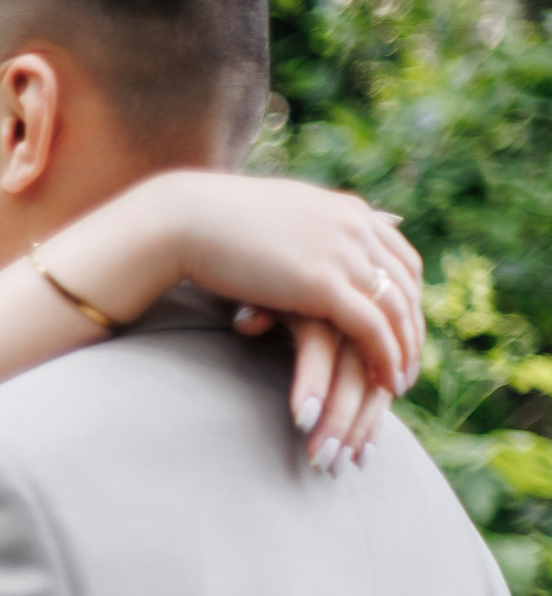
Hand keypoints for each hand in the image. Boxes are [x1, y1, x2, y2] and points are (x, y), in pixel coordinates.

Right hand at [52, 172, 425, 444]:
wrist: (182, 220)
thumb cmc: (210, 223)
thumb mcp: (273, 219)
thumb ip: (302, 229)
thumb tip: (305, 236)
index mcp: (347, 211)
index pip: (401, 258)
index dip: (408, 298)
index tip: (404, 330)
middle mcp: (356, 227)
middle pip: (406, 286)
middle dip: (412, 329)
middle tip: (410, 365)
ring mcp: (343, 253)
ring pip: (395, 310)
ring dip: (404, 350)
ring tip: (399, 384)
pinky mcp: (323, 284)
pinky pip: (371, 328)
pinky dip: (384, 358)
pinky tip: (385, 384)